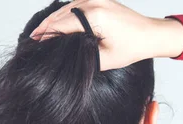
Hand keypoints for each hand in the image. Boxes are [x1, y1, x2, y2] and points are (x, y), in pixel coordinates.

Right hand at [29, 0, 182, 70]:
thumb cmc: (132, 48)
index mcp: (94, 17)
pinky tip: (56, 25)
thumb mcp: (105, 59)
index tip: (33, 47)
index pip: (60, 26)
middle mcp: (93, 2)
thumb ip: (82, 56)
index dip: (45, 37)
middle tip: (31, 41)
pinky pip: (75, 6)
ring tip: (39, 34)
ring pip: (65, 9)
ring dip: (52, 21)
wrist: (151, 34)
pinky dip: (64, 16)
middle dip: (45, 28)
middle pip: (60, 15)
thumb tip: (64, 57)